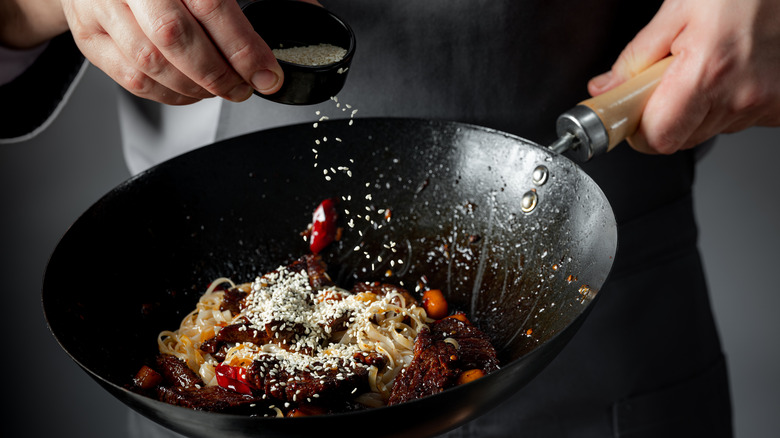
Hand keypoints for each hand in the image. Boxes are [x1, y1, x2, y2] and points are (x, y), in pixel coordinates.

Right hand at [60, 0, 285, 103]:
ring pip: (151, 65)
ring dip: (195, 89)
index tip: (268, 75)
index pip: (212, 7)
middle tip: (244, 88)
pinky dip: (168, 96)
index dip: (244, 48)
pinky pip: (131, 79)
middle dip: (220, 75)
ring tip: (220, 90)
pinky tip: (191, 92)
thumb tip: (309, 10)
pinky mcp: (89, 35)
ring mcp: (102, 7)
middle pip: (176, 39)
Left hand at [587, 0, 779, 153]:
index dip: (637, 129)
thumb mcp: (676, 11)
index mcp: (708, 72)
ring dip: (696, 109)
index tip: (630, 114)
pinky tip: (730, 74)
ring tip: (706, 67)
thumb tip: (605, 90)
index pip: (658, 137)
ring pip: (707, 131)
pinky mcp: (779, 108)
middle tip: (667, 80)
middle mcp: (741, 96)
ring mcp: (765, 105)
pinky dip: (725, 104)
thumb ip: (634, 59)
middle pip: (680, 138)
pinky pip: (736, 121)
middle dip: (664, 116)